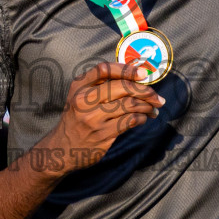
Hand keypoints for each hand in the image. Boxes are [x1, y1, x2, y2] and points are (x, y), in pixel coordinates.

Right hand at [38, 62, 163, 174]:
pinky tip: (143, 118)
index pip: (104, 70)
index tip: (143, 73)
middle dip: (145, 91)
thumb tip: (136, 73)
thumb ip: (101, 84)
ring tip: (153, 109)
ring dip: (147, 106)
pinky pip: (129, 121)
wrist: (61, 149)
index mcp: (78, 86)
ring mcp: (93, 119)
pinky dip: (141, 118)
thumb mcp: (80, 96)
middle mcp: (83, 100)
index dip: (126, 69)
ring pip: (129, 105)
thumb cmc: (77, 118)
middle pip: (121, 87)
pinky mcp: (102, 135)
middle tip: (157, 97)